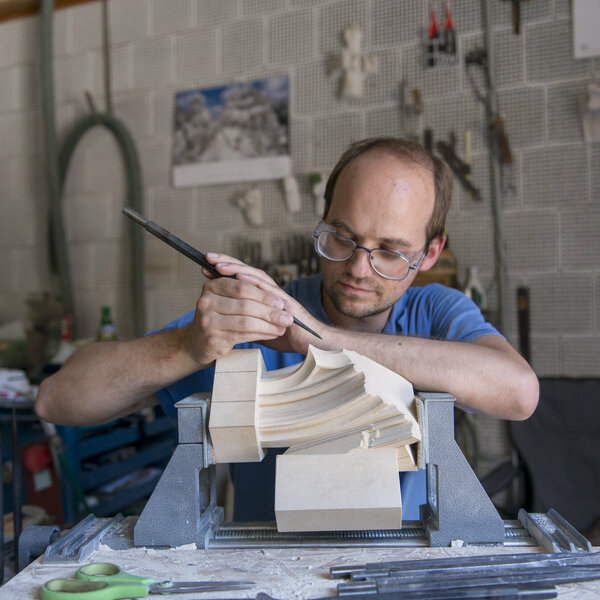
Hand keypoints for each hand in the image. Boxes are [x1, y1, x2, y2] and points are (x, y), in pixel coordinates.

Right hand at [179, 253, 295, 365]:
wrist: (196, 343)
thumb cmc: (218, 318)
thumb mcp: (225, 299)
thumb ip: (242, 290)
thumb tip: (274, 291)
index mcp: (211, 287)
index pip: (242, 287)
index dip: (264, 294)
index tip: (281, 301)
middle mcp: (206, 302)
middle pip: (246, 304)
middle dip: (270, 311)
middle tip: (287, 317)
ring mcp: (208, 322)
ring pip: (246, 321)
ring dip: (268, 325)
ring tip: (282, 327)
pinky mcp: (213, 340)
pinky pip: (243, 335)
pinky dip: (261, 334)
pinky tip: (271, 334)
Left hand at [199, 253, 323, 354]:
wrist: (312, 345)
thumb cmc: (287, 337)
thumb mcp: (259, 330)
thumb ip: (246, 323)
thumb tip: (227, 324)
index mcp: (263, 296)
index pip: (242, 278)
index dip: (225, 271)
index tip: (206, 266)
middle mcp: (270, 292)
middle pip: (247, 271)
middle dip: (227, 262)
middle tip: (208, 257)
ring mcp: (279, 297)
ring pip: (256, 277)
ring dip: (237, 269)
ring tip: (219, 265)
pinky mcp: (287, 304)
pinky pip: (268, 291)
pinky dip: (254, 282)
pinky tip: (240, 277)